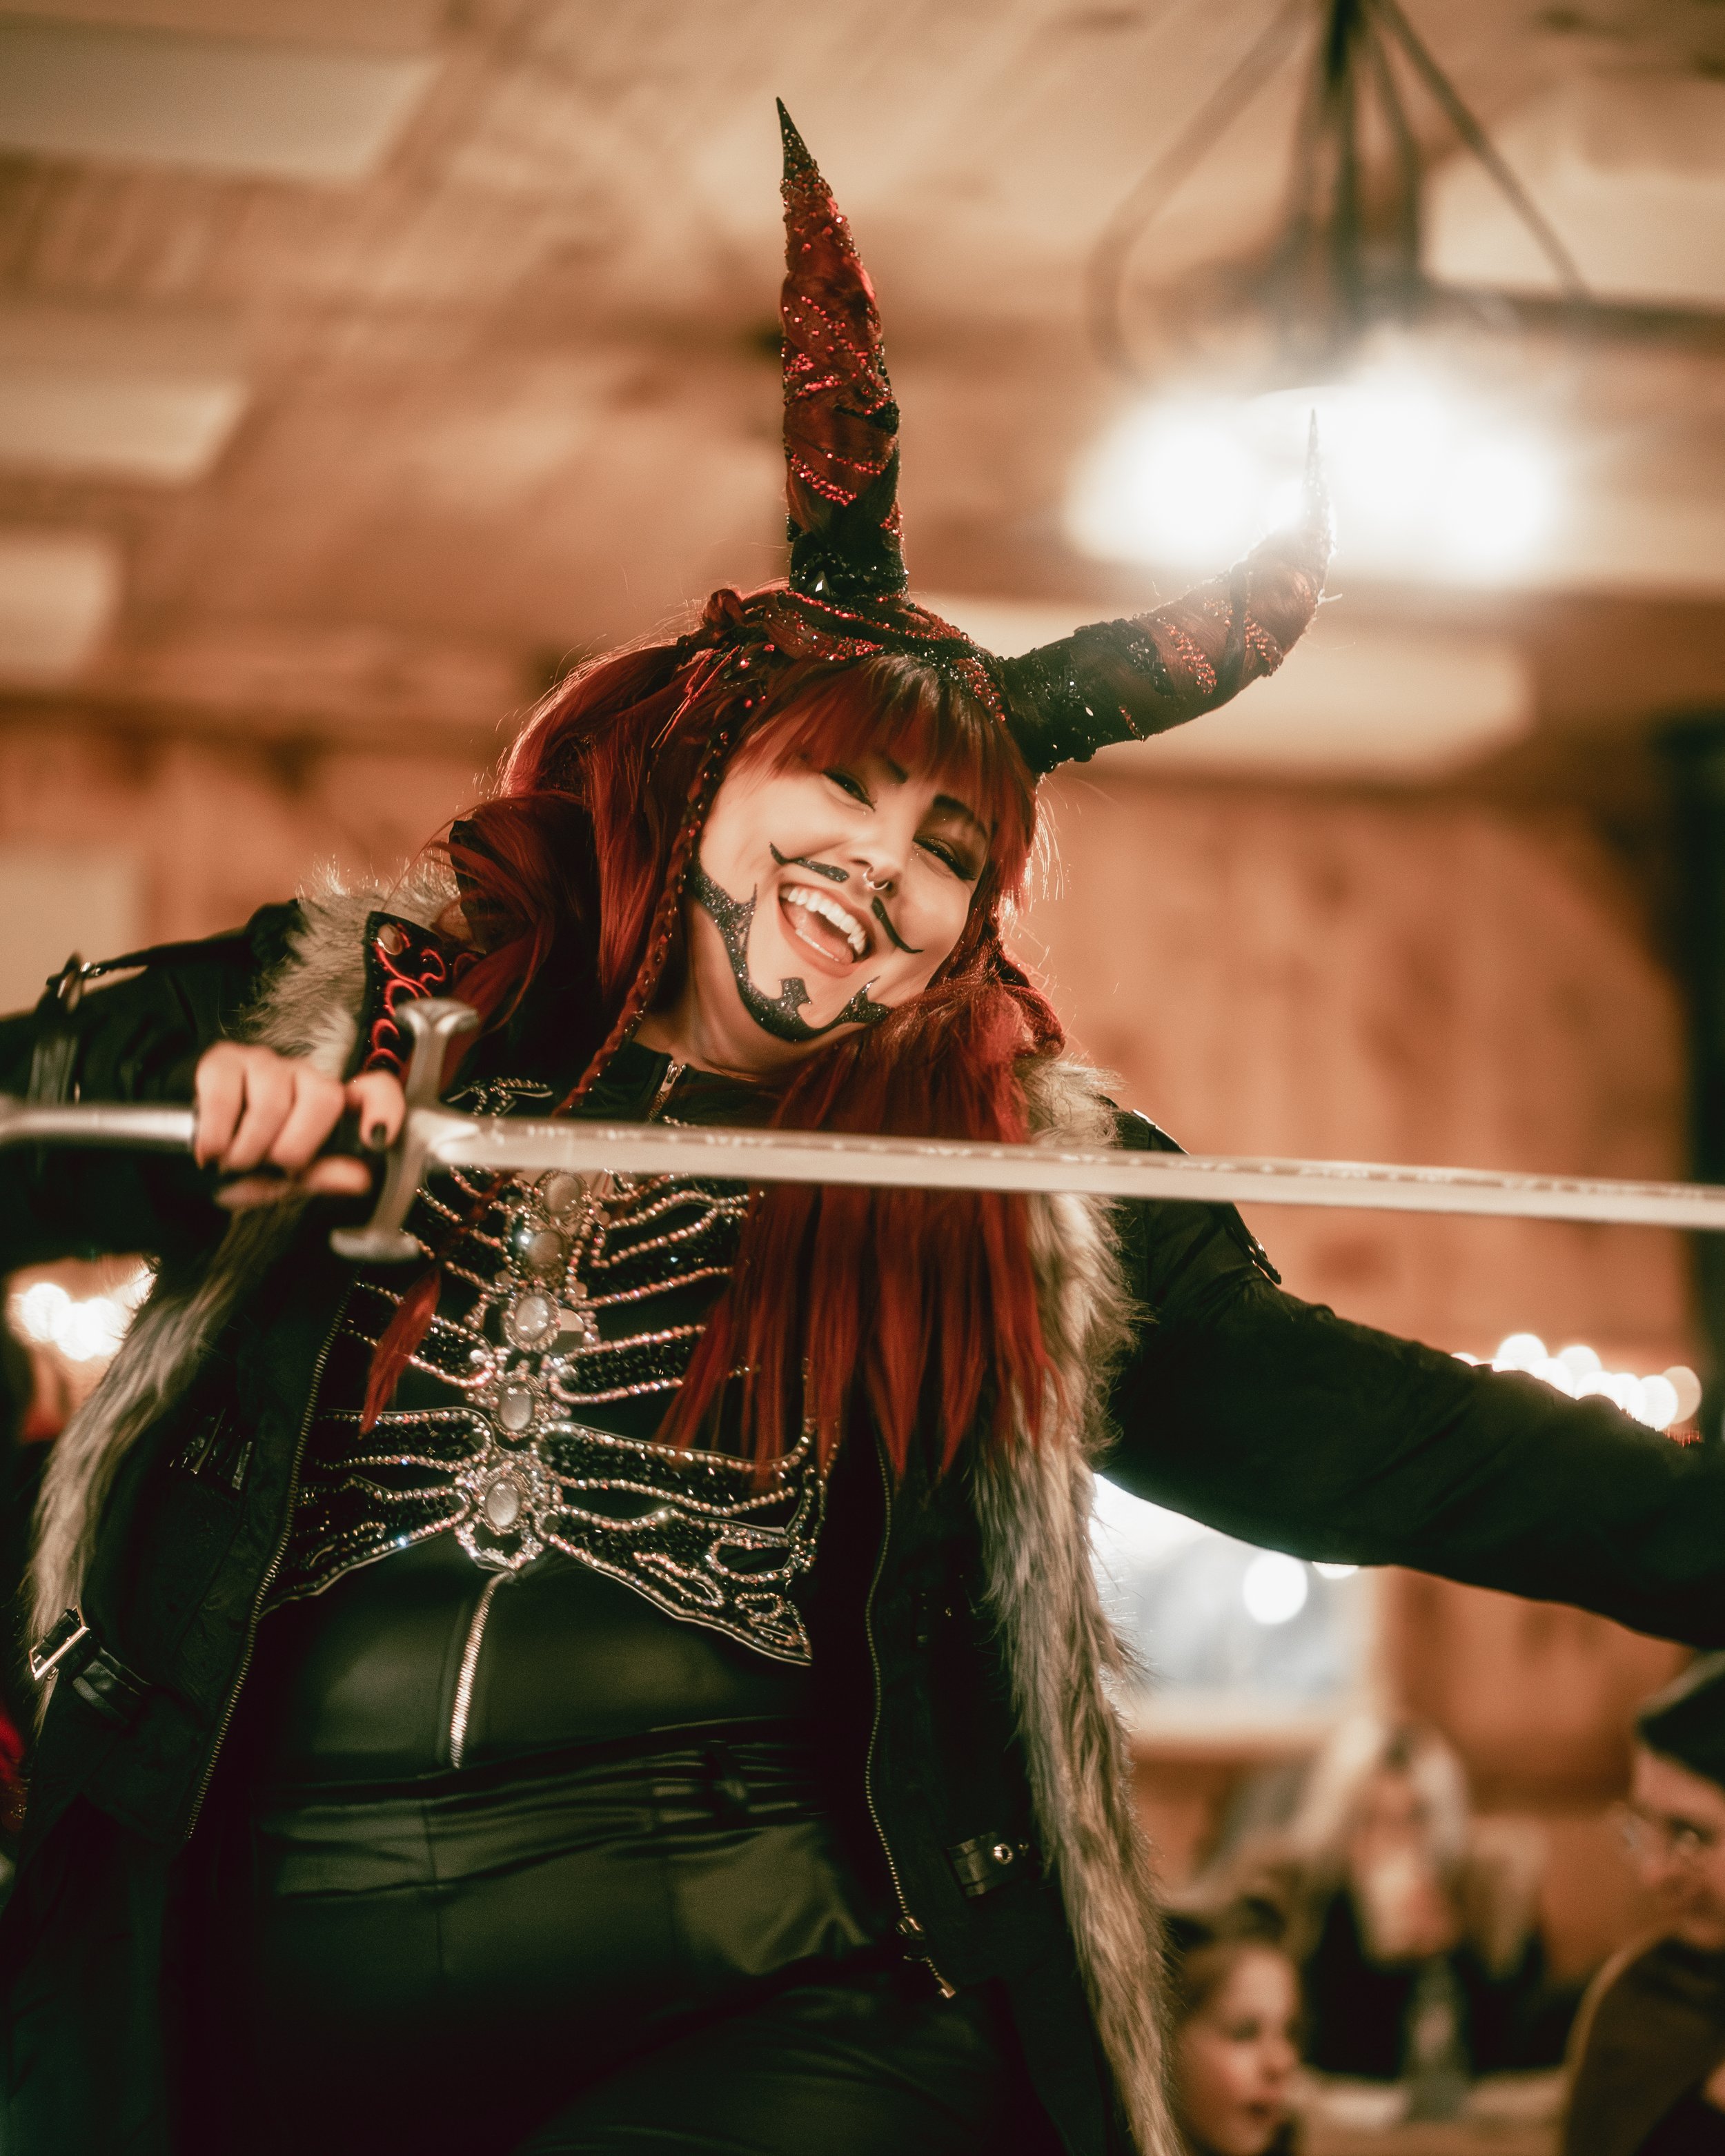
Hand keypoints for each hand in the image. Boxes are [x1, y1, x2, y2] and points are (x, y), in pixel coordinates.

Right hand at [193, 1043, 405, 1210]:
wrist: (178, 1154)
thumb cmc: (238, 1164)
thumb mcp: (282, 1182)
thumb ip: (322, 1176)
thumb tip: (360, 1178)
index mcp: (327, 1104)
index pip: (373, 1088)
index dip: (382, 1106)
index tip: (376, 1135)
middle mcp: (301, 1075)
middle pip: (323, 1096)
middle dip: (295, 1146)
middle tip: (270, 1165)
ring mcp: (261, 1063)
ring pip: (274, 1099)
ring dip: (249, 1147)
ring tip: (233, 1161)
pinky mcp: (220, 1060)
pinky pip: (226, 1095)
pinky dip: (218, 1134)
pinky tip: (211, 1149)